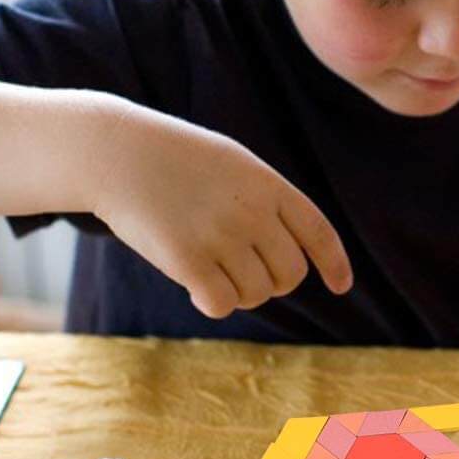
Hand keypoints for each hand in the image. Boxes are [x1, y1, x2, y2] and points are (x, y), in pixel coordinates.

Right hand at [89, 100, 352, 317]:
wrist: (117, 153)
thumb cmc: (175, 158)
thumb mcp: (234, 164)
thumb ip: (266, 201)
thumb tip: (288, 254)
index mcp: (270, 186)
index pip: (319, 234)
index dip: (335, 264)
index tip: (342, 286)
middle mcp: (253, 213)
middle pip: (290, 274)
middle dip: (273, 281)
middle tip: (243, 271)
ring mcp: (222, 237)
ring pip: (256, 293)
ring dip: (239, 291)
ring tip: (212, 268)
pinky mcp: (188, 261)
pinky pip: (221, 305)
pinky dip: (212, 303)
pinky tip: (195, 286)